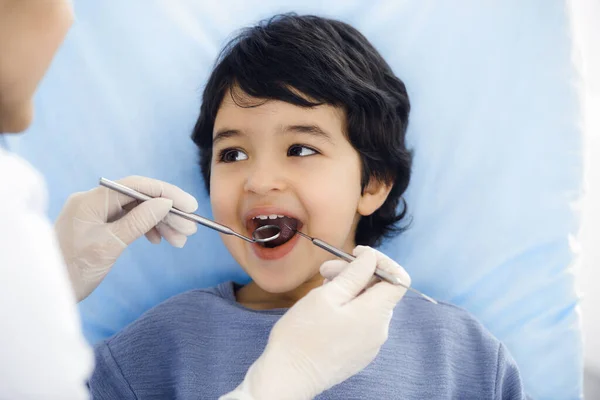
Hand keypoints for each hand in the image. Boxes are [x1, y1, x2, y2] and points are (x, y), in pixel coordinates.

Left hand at [55, 176, 197, 301]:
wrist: (49, 292)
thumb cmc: (73, 270)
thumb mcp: (110, 245)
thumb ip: (139, 221)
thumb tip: (165, 203)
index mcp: (91, 200)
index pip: (136, 186)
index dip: (166, 192)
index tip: (190, 206)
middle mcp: (94, 201)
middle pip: (139, 198)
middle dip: (167, 212)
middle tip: (190, 229)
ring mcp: (96, 214)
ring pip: (138, 210)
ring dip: (161, 223)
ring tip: (180, 240)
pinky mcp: (99, 226)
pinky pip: (129, 220)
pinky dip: (147, 229)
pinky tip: (159, 240)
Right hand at [222, 246, 410, 399]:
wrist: (288, 375)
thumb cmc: (303, 334)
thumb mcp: (327, 295)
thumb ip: (354, 273)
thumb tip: (371, 257)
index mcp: (375, 314)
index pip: (398, 279)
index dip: (381, 261)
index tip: (357, 254)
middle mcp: (379, 330)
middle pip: (379, 290)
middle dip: (356, 274)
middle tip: (326, 271)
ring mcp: (370, 344)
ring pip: (368, 305)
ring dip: (349, 291)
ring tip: (322, 290)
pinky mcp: (359, 353)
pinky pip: (361, 322)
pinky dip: (347, 309)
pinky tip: (324, 309)